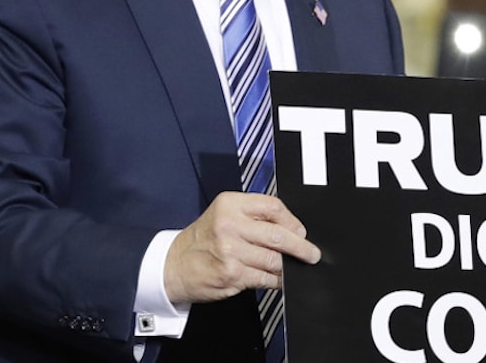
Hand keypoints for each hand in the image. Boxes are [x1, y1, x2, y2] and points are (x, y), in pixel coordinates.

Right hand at [163, 192, 320, 304]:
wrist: (175, 265)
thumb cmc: (202, 240)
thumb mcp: (223, 215)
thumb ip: (252, 217)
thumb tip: (291, 229)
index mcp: (230, 204)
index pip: (273, 207)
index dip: (292, 221)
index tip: (300, 231)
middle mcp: (230, 224)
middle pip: (279, 234)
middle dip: (301, 247)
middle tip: (311, 254)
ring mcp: (231, 250)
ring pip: (275, 259)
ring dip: (288, 267)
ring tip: (291, 268)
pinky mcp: (233, 274)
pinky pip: (266, 278)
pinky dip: (276, 280)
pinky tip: (276, 279)